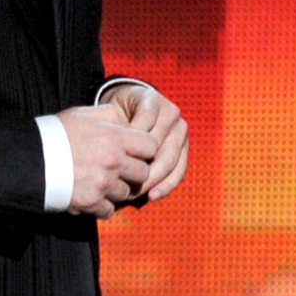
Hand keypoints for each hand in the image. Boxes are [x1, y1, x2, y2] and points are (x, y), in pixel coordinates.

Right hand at [58, 103, 157, 216]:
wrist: (28, 159)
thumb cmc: (56, 133)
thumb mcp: (84, 114)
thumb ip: (110, 115)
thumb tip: (126, 121)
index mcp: (115, 138)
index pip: (151, 147)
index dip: (144, 150)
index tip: (134, 152)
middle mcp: (113, 162)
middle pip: (144, 173)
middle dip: (134, 172)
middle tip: (120, 170)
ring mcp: (103, 184)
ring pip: (127, 193)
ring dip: (117, 190)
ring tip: (102, 182)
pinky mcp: (90, 202)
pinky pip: (109, 210)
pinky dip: (103, 206)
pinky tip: (93, 196)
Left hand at [98, 81, 189, 202]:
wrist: (132, 110)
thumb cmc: (117, 115)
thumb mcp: (110, 113)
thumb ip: (110, 125)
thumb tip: (111, 153)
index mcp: (152, 100)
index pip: (143, 125)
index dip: (130, 147)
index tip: (113, 163)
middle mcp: (171, 113)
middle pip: (159, 146)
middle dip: (142, 170)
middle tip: (123, 186)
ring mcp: (180, 130)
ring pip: (171, 161)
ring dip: (153, 181)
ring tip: (136, 194)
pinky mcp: (185, 146)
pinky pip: (180, 169)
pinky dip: (167, 184)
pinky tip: (153, 195)